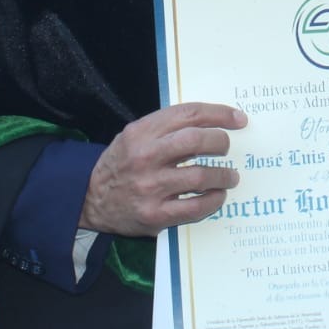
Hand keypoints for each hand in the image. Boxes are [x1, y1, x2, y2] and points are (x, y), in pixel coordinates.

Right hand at [80, 102, 246, 236]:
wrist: (89, 199)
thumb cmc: (122, 164)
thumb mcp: (135, 136)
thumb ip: (166, 128)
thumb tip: (212, 123)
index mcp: (142, 132)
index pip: (189, 114)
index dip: (219, 114)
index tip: (238, 118)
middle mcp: (145, 156)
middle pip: (196, 141)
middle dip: (221, 142)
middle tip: (228, 148)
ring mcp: (150, 187)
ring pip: (200, 176)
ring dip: (223, 175)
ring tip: (230, 176)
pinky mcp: (154, 214)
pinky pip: (195, 207)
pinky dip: (213, 200)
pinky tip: (217, 196)